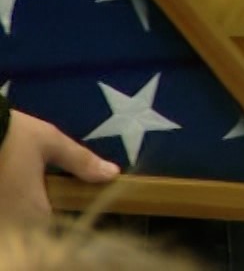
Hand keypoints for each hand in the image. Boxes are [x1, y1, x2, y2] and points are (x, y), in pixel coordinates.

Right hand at [0, 109, 119, 223]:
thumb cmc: (11, 135)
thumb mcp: (50, 142)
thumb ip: (80, 162)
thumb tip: (112, 174)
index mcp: (33, 211)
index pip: (54, 229)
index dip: (59, 215)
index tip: (62, 196)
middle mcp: (10, 222)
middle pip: (31, 227)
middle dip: (37, 212)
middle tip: (40, 184)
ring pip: (15, 222)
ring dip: (21, 208)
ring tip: (21, 179)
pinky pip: (5, 212)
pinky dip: (9, 202)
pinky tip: (11, 183)